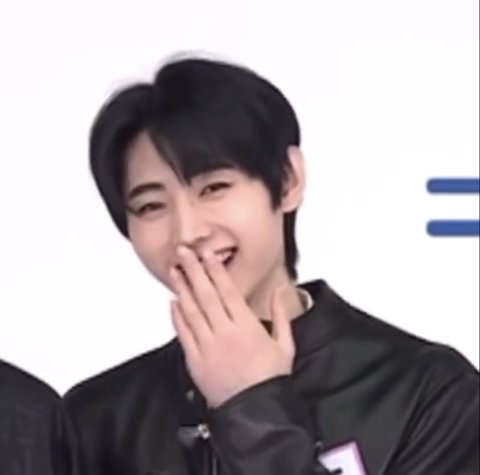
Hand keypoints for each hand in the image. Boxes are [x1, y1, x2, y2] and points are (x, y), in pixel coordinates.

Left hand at [170, 245, 295, 407]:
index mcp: (247, 326)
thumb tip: (280, 292)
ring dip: (182, 288)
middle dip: (194, 270)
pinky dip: (177, 316)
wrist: (254, 411)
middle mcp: (225, 333)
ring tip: (175, 271)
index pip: (227, 290)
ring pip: (191, 311)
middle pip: (205, 294)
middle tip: (183, 252)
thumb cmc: (269, 379)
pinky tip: (173, 302)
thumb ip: (281, 314)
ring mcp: (207, 346)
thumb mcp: (285, 345)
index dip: (215, 270)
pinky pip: (183, 333)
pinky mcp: (195, 360)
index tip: (208, 254)